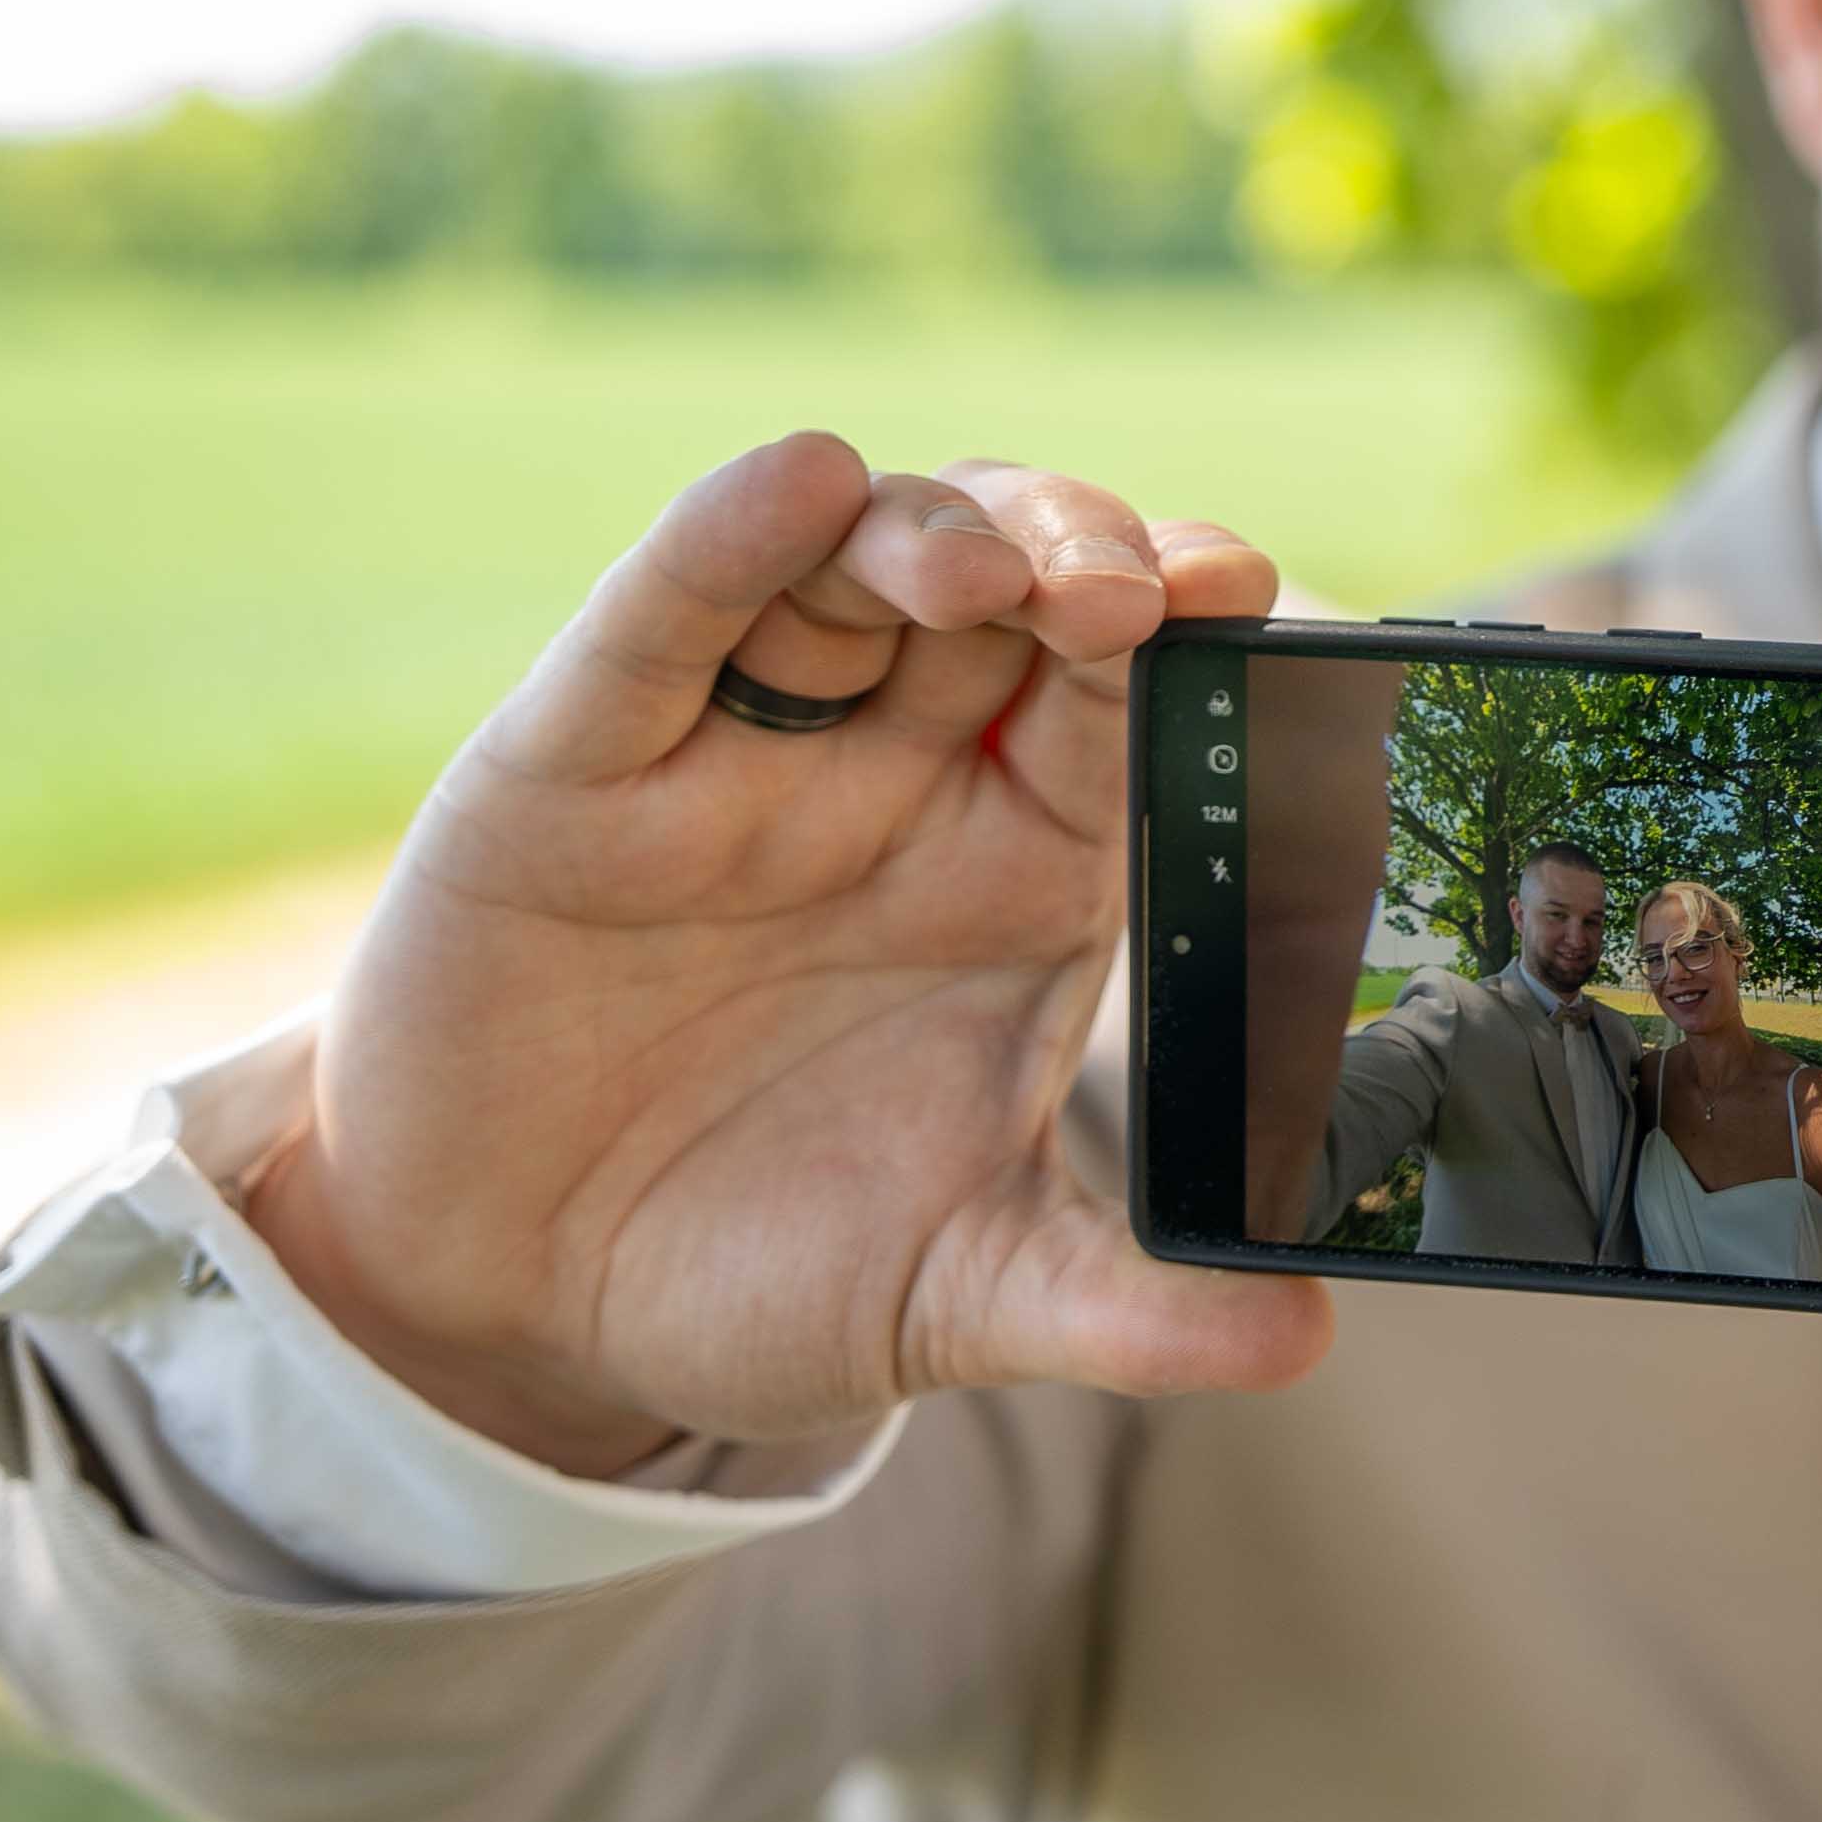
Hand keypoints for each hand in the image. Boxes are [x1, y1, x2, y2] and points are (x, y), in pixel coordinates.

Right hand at [239, 433, 1335, 1472]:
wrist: (515, 1317)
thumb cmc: (757, 1271)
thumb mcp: (956, 1300)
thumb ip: (1121, 1308)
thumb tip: (1306, 1342)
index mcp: (1024, 866)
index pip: (1136, 700)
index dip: (1195, 632)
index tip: (1253, 607)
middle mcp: (896, 776)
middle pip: (1018, 586)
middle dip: (1085, 551)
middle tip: (1133, 593)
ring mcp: (740, 752)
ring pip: (853, 562)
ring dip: (937, 528)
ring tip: (992, 571)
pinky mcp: (577, 764)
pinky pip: (660, 620)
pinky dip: (725, 537)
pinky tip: (798, 479)